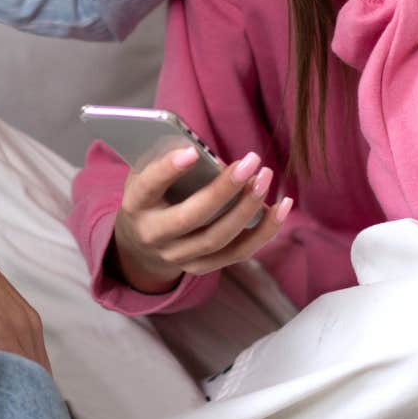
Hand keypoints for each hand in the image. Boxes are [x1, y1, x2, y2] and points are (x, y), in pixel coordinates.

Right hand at [110, 146, 290, 294]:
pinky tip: (282, 206)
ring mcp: (179, 256)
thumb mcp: (146, 174)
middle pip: (191, 218)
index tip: (193, 151)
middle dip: (224, 190)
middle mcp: (154, 236)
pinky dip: (264, 230)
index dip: (168, 170)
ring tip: (265, 177)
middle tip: (251, 162)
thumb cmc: (151, 195)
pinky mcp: (202, 267)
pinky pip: (239, 252)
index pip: (149, 187)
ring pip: (218, 238)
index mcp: (135, 205)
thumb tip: (209, 154)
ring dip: (248, 207)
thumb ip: (167, 159)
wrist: (140, 245)